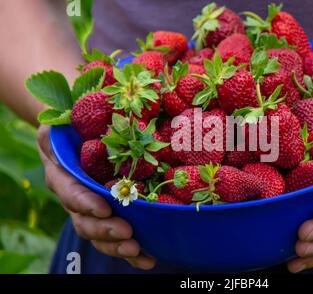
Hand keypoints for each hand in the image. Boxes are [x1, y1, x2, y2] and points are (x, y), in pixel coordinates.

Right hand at [37, 125, 155, 269]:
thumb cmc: (75, 124)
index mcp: (63, 173)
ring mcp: (92, 209)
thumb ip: (69, 117)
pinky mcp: (110, 216)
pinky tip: (148, 257)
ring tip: (138, 250)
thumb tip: (84, 108)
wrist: (81, 136)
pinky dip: (131, 250)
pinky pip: (116, 237)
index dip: (84, 202)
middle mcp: (75, 196)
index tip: (102, 208)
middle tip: (127, 233)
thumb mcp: (65, 115)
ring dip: (118, 246)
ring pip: (100, 235)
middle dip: (105, 230)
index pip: (69, 191)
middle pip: (85, 220)